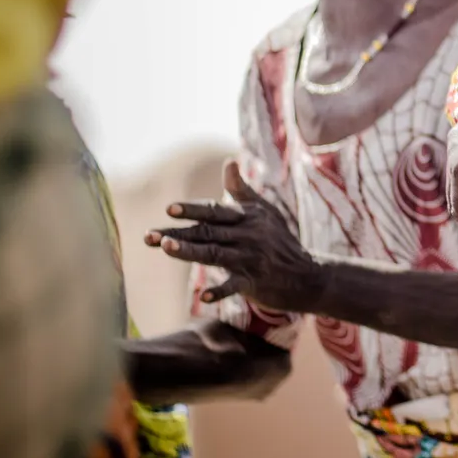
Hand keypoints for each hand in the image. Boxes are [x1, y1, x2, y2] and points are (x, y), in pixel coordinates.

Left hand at [147, 159, 323, 313]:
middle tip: (149, 236)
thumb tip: (228, 161)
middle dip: (178, 234)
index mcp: (248, 217)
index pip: (215, 211)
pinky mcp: (255, 282)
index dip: (193, 210)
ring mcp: (252, 259)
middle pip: (208, 232)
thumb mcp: (264, 211)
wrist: (307, 274)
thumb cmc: (279, 240)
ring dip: (189, 252)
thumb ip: (241, 189)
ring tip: (166, 248)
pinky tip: (203, 296)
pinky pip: (235, 286)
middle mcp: (249, 235)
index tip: (170, 208)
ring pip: (215, 254)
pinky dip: (220, 290)